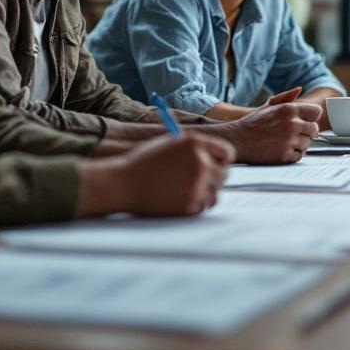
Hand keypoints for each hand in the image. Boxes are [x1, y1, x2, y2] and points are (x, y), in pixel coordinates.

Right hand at [77, 134, 233, 217]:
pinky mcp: (190, 204)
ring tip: (184, 190)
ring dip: (205, 193)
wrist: (122, 184)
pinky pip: (203, 206)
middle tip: (199, 181)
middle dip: (214, 179)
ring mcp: (196, 184)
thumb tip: (216, 157)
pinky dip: (194, 205)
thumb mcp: (169, 144)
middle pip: (225, 175)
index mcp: (195, 143)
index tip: (216, 166)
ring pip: (215, 193)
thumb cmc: (143, 163)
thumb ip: (194, 147)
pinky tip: (176, 199)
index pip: (227, 153)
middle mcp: (200, 162)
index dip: (222, 161)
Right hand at [202, 95, 321, 163]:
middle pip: (314, 129)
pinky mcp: (285, 155)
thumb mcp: (268, 106)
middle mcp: (291, 124)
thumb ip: (285, 97)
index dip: (311, 117)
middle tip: (294, 134)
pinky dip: (293, 154)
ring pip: (308, 143)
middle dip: (306, 132)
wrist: (237, 140)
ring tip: (284, 142)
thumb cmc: (252, 123)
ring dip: (299, 144)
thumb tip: (299, 89)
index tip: (304, 121)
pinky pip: (299, 155)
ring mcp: (289, 140)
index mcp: (289, 109)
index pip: (316, 112)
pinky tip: (282, 150)